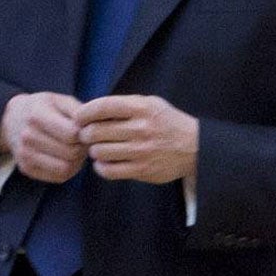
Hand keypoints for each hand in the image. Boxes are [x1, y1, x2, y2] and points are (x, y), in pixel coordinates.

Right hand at [0, 92, 85, 182]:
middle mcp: (27, 136)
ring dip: (78, 161)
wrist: (12, 119)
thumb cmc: (45, 108)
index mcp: (37, 115)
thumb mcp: (61, 100)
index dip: (85, 134)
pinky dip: (69, 169)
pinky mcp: (26, 168)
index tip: (85, 130)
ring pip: (66, 168)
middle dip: (82, 148)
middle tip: (83, 141)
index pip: (72, 134)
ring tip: (76, 149)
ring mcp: (24, 154)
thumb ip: (80, 111)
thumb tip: (94, 127)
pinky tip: (67, 158)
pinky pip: (59, 177)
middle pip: (71, 152)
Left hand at [75, 95, 198, 183]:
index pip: (102, 107)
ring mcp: (142, 151)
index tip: (79, 118)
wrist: (196, 148)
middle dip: (86, 134)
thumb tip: (90, 112)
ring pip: (99, 152)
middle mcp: (141, 129)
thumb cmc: (168, 124)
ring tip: (100, 149)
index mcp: (142, 108)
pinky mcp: (142, 170)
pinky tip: (106, 162)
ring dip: (94, 151)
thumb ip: (123, 105)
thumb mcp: (151, 104)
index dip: (84, 113)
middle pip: (95, 132)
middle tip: (88, 136)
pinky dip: (101, 167)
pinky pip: (108, 171)